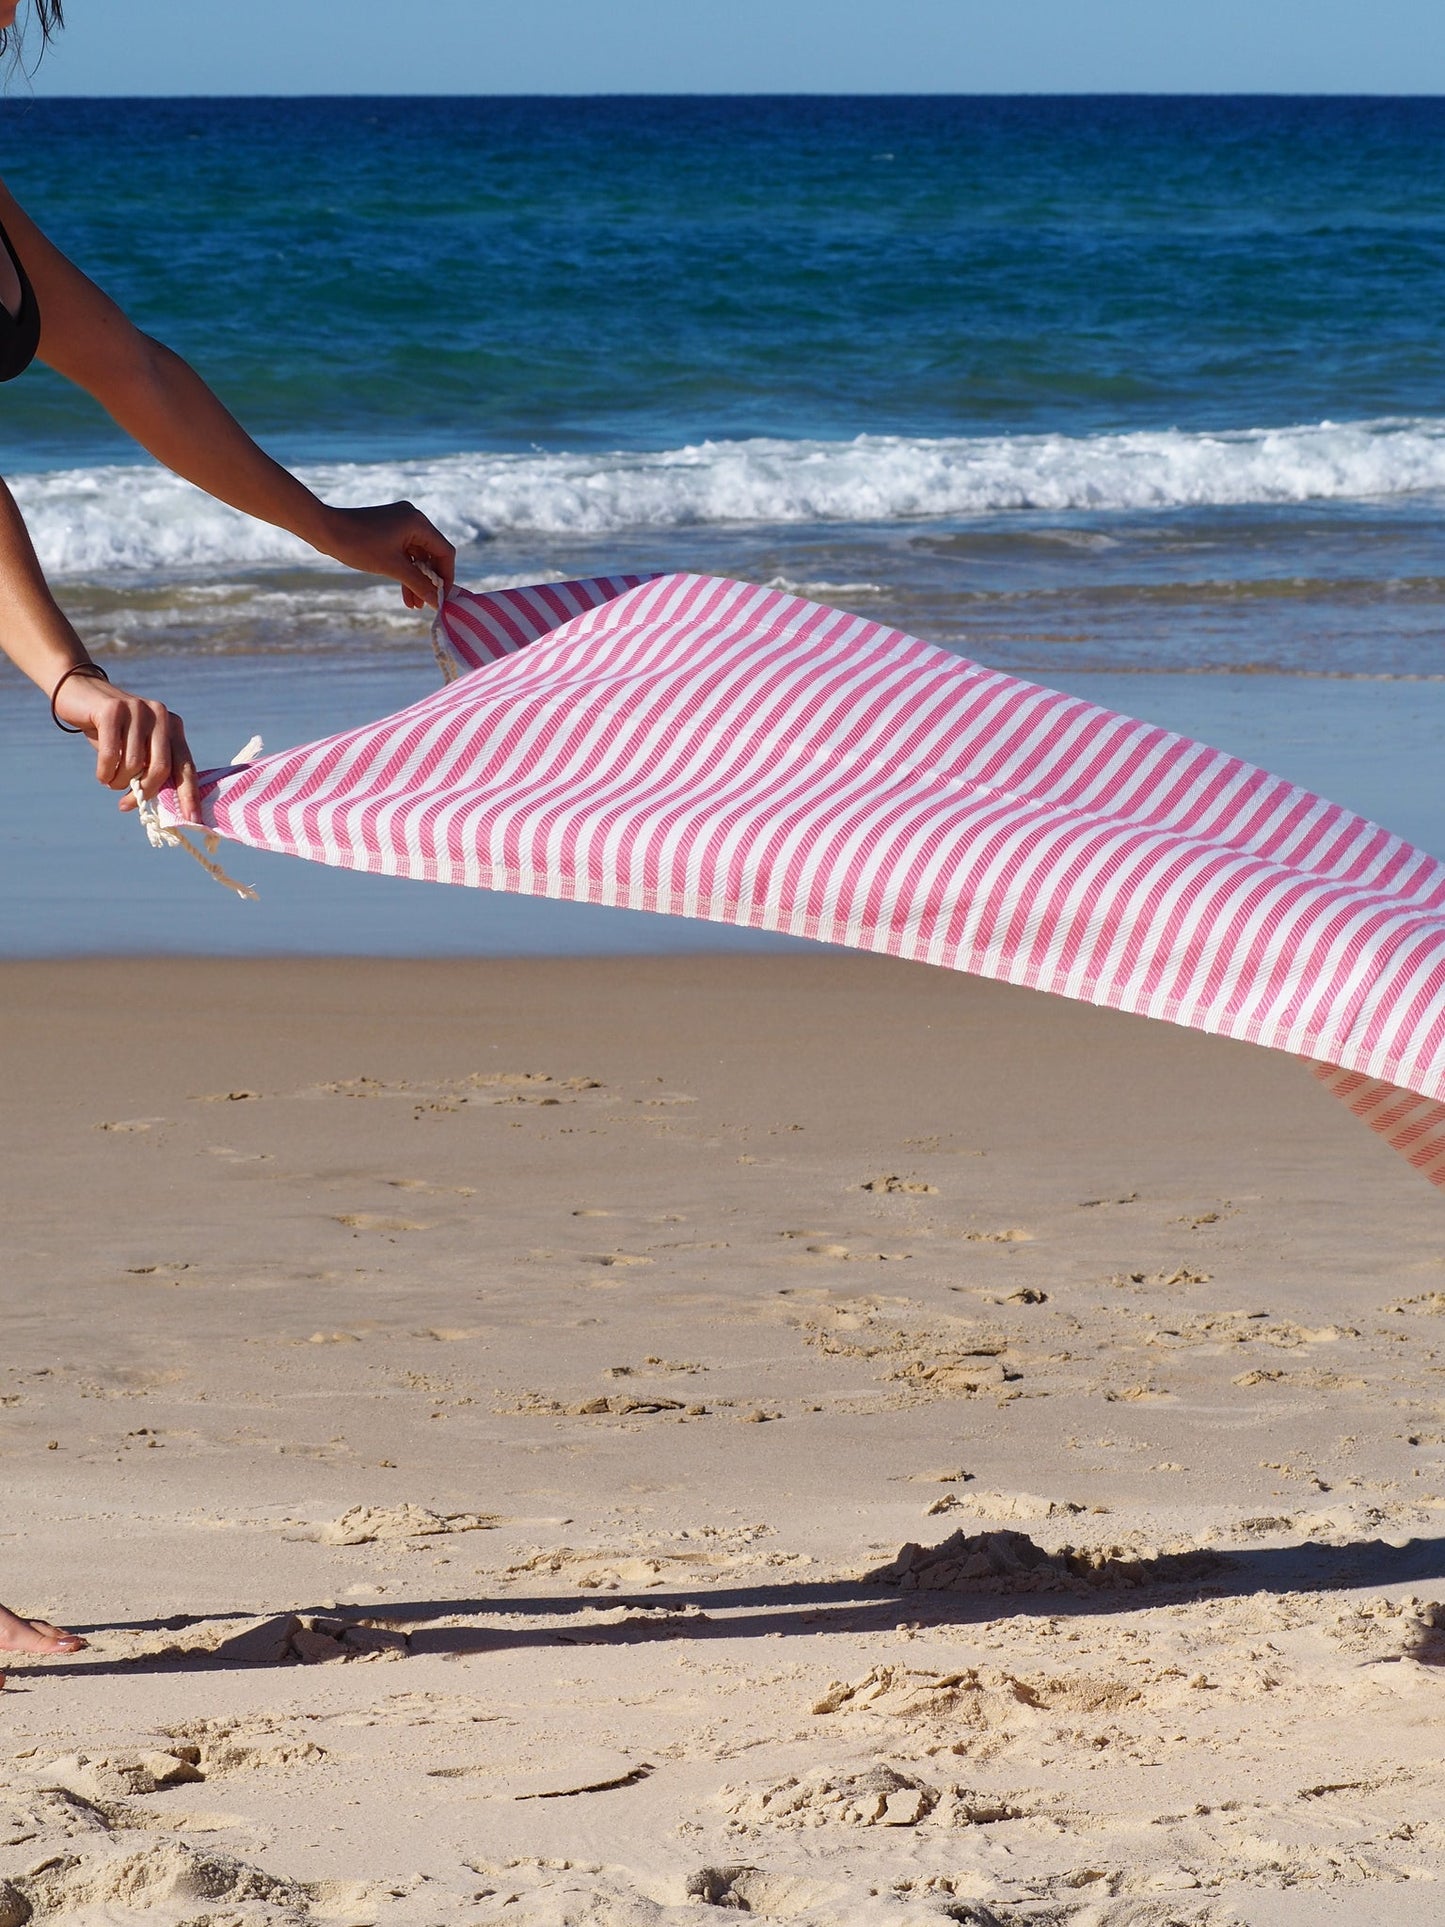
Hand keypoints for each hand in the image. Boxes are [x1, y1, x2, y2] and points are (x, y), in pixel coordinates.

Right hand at [52, 671, 201, 822]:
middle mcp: (161, 716)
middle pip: (161, 768)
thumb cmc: (109, 730)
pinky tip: (101, 773)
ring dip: (119, 781)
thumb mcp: (135, 749)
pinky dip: (105, 771)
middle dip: (144, 791)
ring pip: (134, 765)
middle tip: (128, 804)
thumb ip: (149, 769)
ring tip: (109, 779)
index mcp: (173, 727)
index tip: (193, 818)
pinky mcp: (113, 710)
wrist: (78, 691)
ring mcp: (138, 710)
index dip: (189, 793)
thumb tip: (158, 807)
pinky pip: (112, 755)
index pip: (186, 765)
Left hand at [318, 501, 455, 609]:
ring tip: (414, 605)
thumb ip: (419, 584)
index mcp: (418, 523)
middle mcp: (413, 520)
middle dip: (430, 581)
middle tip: (427, 604)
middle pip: (433, 555)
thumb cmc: (358, 545)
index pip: (445, 552)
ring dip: (417, 580)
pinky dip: (406, 571)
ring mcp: (401, 524)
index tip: (442, 598)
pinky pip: (405, 553)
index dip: (447, 577)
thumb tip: (437, 602)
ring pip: (418, 557)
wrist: (325, 529)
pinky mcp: (390, 529)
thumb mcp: (392, 567)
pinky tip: (405, 593)